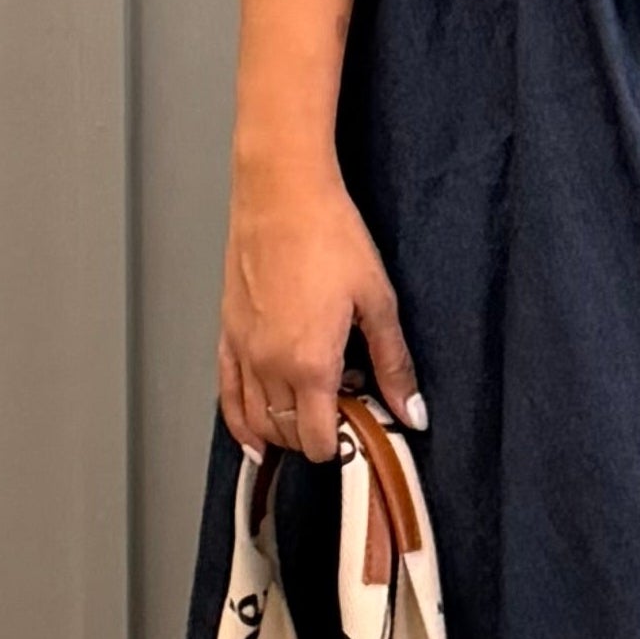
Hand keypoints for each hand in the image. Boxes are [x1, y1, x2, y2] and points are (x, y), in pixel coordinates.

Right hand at [218, 173, 424, 457]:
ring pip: (256, 422)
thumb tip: (412, 412)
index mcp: (309, 365)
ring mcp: (243, 353)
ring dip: (284, 430)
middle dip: (319, 434)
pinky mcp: (227, 335)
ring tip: (312, 412)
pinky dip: (240, 422)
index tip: (364, 429)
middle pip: (289, 434)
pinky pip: (226, 396)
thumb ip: (393, 364)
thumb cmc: (329, 236)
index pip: (320, 441)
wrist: (282, 193)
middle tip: (347, 411)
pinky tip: (254, 436)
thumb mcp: (377, 302)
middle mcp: (269, 367)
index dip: (344, 445)